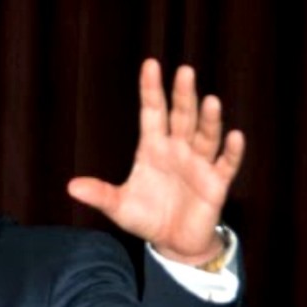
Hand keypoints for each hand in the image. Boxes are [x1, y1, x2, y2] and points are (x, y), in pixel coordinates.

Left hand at [67, 58, 244, 265]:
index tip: (150, 64)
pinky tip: (235, 136)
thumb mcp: (118, 206)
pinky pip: (226, 164)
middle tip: (185, 71)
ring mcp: (198, 164)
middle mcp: (177, 149)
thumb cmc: (146, 217)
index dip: (151, 89)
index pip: (152, 112)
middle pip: (181, 116)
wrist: (173, 242)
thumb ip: (99, 194)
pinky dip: (231, 151)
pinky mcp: (215, 183)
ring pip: (205, 136)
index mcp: (152, 148)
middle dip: (183, 95)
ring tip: (210, 100)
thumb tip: (71, 187)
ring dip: (208, 119)